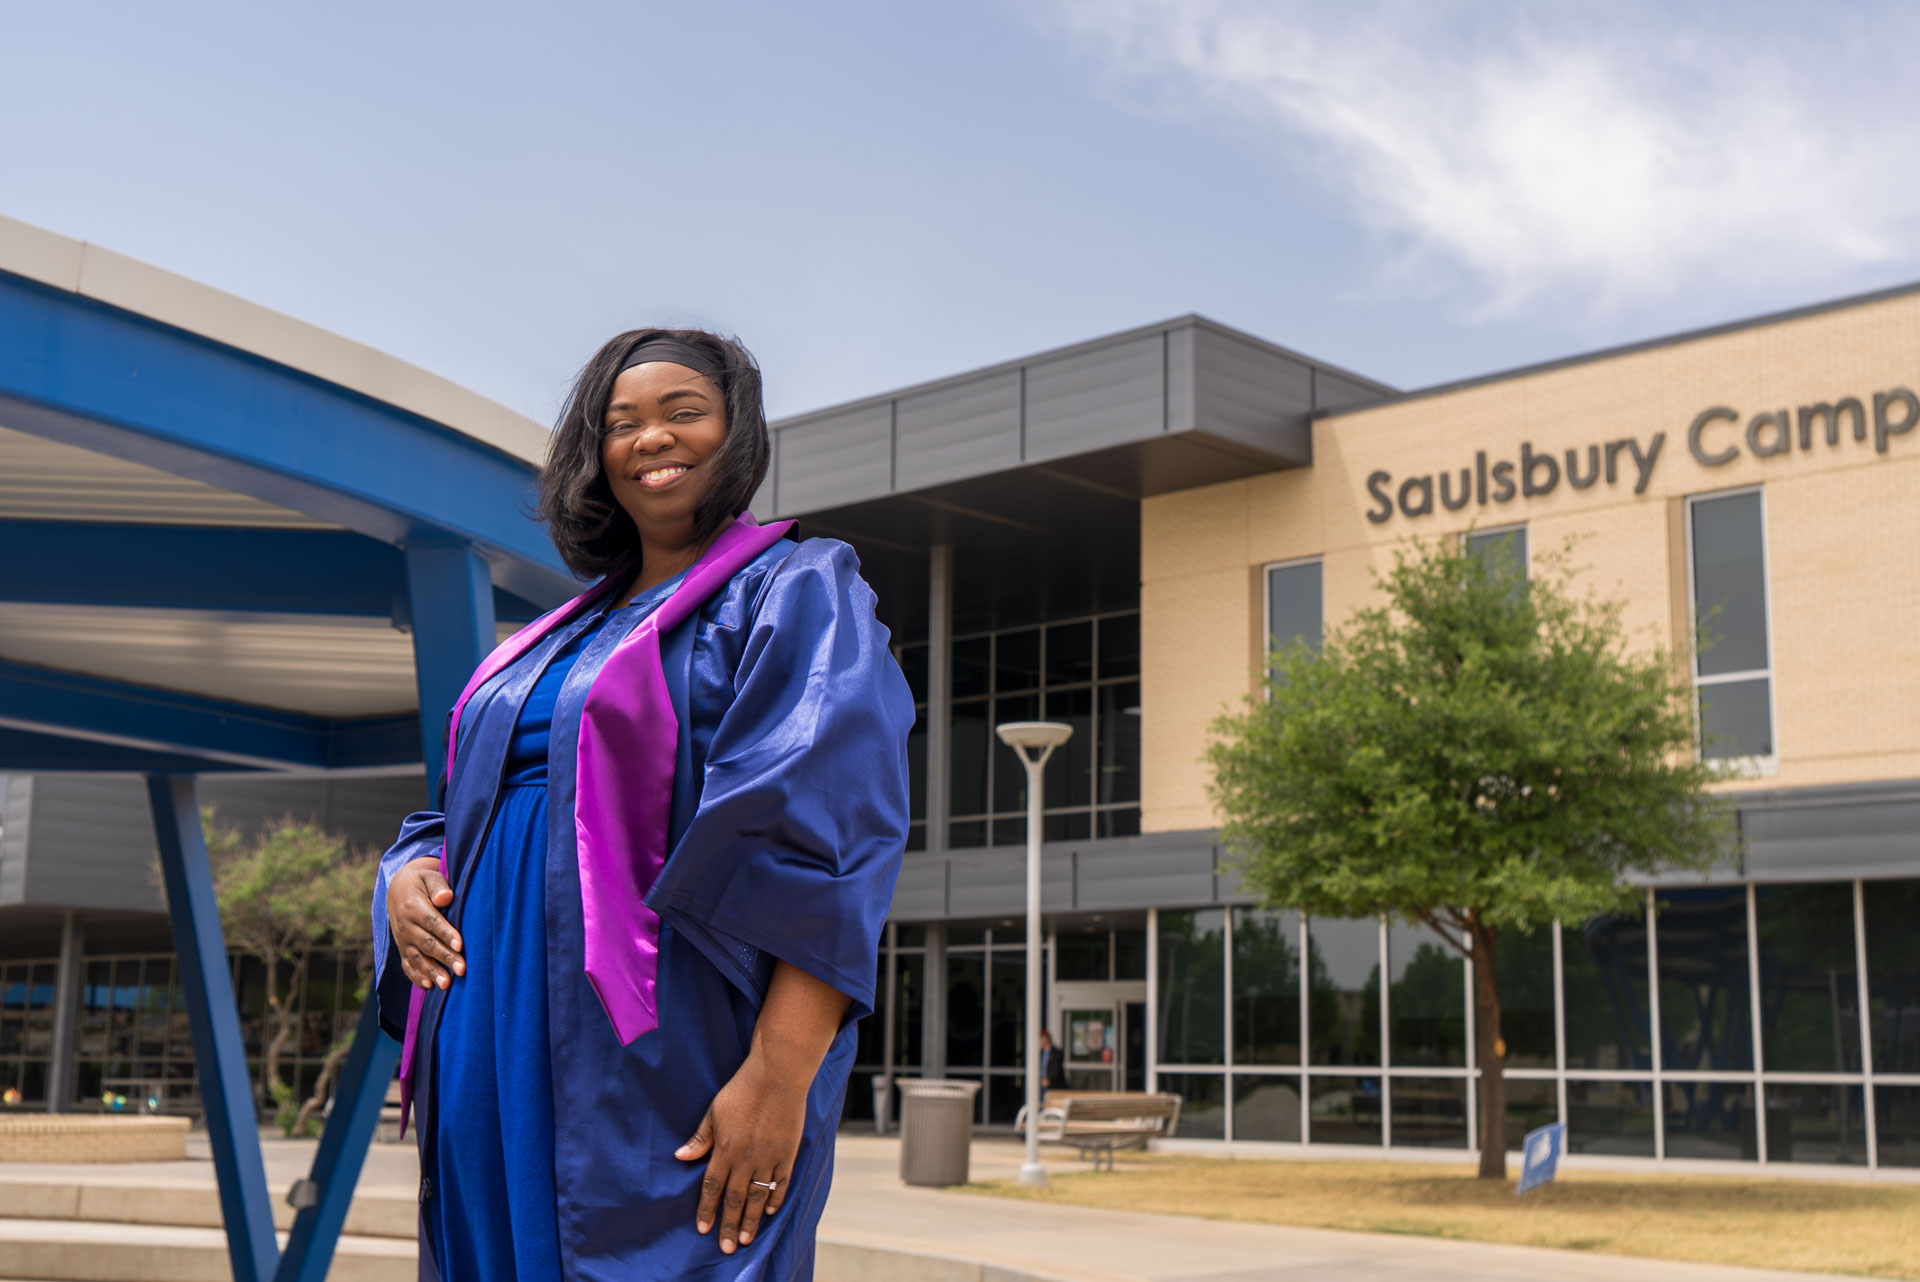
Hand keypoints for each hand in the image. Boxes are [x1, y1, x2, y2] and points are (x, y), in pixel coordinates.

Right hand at [386, 856, 462, 989]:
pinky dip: (416, 976)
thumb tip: (445, 897)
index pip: (431, 922)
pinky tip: (428, 986)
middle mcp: (406, 926)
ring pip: (417, 958)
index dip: (445, 934)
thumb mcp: (428, 876)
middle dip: (444, 957)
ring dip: (432, 972)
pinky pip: (407, 965)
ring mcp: (403, 940)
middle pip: (427, 943)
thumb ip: (438, 885)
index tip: (460, 945)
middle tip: (462, 970)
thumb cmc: (422, 882)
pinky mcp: (403, 949)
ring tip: (447, 984)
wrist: (398, 890)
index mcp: (413, 906)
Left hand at [675, 1051, 807, 1254]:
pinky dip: (775, 1199)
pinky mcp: (787, 1153)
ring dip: (750, 1220)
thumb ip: (701, 1137)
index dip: (707, 1210)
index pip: (713, 1187)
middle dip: (728, 1225)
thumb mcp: (715, 1110)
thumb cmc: (743, 1089)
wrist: (778, 1075)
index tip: (703, 1229)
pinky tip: (770, 1211)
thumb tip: (680, 1156)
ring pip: (757, 1197)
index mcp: (725, 1149)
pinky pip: (780, 1183)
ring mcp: (769, 1158)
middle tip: (726, 1248)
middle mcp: (746, 1158)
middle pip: (734, 1199)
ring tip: (745, 1239)